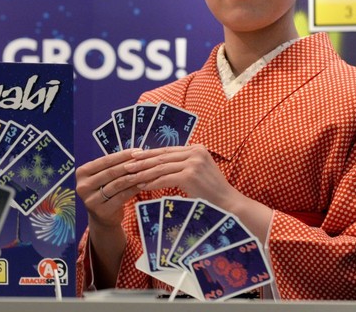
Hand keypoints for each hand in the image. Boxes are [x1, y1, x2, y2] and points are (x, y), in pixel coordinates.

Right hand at [76, 149, 141, 227]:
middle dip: (129, 165)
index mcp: (81, 173)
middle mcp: (83, 186)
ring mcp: (91, 200)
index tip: (137, 151)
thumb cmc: (104, 190)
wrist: (102, 216)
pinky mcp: (101, 211)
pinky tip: (142, 184)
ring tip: (145, 171)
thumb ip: (113, 166)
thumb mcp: (103, 176)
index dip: (122, 155)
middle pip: (110, 172)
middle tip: (143, 160)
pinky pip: (121, 197)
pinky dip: (133, 189)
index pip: (104, 161)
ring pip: (116, 184)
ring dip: (132, 176)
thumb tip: (135, 152)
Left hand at [124, 144, 272, 241]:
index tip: (134, 157)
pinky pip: (165, 179)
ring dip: (143, 173)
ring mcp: (193, 163)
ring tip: (130, 177)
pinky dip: (152, 183)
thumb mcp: (198, 173)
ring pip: (161, 168)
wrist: (229, 206)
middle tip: (126, 165)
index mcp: (197, 148)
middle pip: (162, 157)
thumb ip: (183, 165)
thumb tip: (159, 166)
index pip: (167, 150)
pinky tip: (141, 187)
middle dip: (142, 161)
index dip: (149, 154)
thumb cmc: (212, 193)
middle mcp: (195, 152)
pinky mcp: (190, 176)